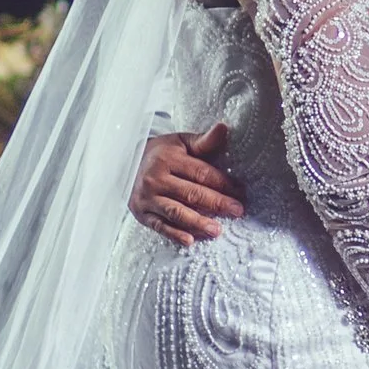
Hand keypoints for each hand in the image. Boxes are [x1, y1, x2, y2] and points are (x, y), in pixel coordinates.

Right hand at [131, 124, 246, 245]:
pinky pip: (160, 226)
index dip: (222, 183)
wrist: (128, 163)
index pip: (200, 173)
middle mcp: (155, 178)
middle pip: (191, 193)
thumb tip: (224, 128)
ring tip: (217, 230)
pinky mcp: (141, 213)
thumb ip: (204, 141)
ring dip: (198, 222)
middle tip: (237, 211)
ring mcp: (147, 198)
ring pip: (176, 212)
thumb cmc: (162, 153)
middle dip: (217, 203)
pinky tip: (190, 240)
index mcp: (168, 159)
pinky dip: (175, 234)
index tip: (240, 191)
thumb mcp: (182, 143)